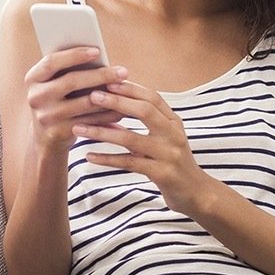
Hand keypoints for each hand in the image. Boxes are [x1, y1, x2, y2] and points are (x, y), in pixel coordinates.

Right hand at [23, 47, 128, 152]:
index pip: (51, 62)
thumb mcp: (54, 84)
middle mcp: (36, 97)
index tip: (97, 50)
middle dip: (100, 75)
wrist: (45, 137)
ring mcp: (46, 116)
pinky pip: (90, 122)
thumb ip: (68, 70)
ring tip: (126, 88)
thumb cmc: (57, 100)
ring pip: (84, 103)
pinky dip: (107, 115)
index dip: (74, 55)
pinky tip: (121, 109)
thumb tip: (99, 56)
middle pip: (71, 81)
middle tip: (123, 72)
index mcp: (32, 78)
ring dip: (109, 96)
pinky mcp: (59, 132)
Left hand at [73, 80, 217, 216]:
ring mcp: (169, 154)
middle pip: (144, 111)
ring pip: (131, 138)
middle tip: (91, 96)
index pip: (152, 98)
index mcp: (174, 122)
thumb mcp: (164, 137)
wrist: (196, 193)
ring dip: (102, 132)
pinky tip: (89, 156)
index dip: (130, 88)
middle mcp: (173, 134)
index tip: (106, 80)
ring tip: (79, 128)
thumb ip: (145, 122)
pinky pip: (129, 163)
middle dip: (116, 102)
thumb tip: (111, 103)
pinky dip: (107, 158)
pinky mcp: (162, 174)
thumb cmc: (173, 162)